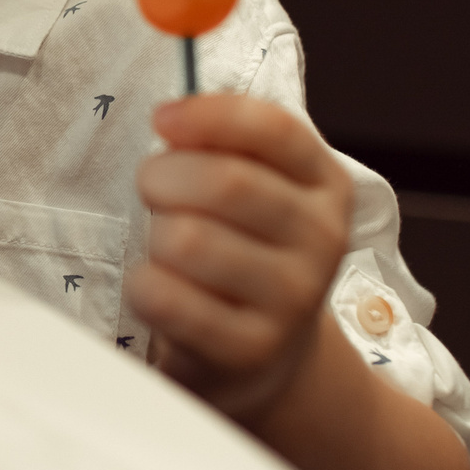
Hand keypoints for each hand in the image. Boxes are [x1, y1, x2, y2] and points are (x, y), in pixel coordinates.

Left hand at [127, 93, 353, 425]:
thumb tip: (174, 116)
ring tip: (166, 248)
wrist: (268, 353)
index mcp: (325, 185)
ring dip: (156, 237)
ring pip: (188, 240)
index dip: (209, 116)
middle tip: (153, 188)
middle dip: (164, 176)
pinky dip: (144, 285)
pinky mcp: (251, 349)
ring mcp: (294, 300)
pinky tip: (160, 288)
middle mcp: (323, 239)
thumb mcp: (254, 189)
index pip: (274, 130)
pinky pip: (166, 297)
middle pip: (224, 182)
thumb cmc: (244, 251)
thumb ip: (223, 145)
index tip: (163, 118)